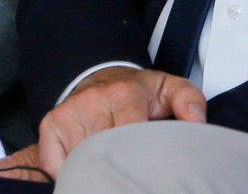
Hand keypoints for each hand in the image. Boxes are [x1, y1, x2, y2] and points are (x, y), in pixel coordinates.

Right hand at [35, 67, 205, 174]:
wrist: (103, 76)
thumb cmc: (139, 91)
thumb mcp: (170, 89)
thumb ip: (190, 102)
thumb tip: (196, 124)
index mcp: (125, 93)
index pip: (129, 132)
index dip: (138, 155)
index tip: (146, 166)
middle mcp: (93, 100)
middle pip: (104, 149)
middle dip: (119, 164)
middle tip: (130, 170)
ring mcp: (69, 113)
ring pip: (81, 158)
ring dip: (95, 167)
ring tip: (110, 164)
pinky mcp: (50, 124)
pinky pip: (54, 163)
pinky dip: (68, 171)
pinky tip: (85, 164)